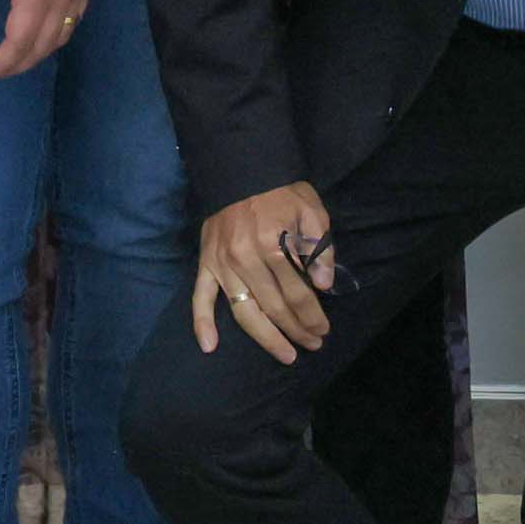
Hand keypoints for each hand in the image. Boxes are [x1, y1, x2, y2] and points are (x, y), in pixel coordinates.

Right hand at [190, 183, 335, 361]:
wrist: (241, 169)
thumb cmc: (282, 191)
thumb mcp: (312, 210)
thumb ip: (319, 247)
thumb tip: (324, 285)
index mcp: (274, 246)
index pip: (298, 293)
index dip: (313, 316)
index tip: (323, 330)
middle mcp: (246, 260)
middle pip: (275, 307)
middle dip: (296, 330)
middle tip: (312, 345)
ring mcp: (223, 264)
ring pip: (244, 311)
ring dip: (265, 337)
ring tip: (284, 354)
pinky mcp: (206, 263)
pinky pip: (200, 298)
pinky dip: (202, 323)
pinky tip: (209, 347)